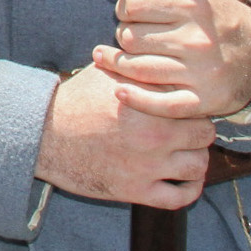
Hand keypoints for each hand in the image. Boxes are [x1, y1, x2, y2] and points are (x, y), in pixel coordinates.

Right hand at [36, 65, 216, 209]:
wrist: (46, 136)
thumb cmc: (75, 102)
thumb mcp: (107, 73)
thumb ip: (139, 65)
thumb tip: (161, 52)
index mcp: (150, 102)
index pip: (197, 103)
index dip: (196, 103)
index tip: (189, 106)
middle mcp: (155, 134)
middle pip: (204, 134)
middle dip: (199, 130)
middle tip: (189, 130)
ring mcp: (148, 165)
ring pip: (198, 166)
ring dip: (196, 159)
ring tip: (187, 154)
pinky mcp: (137, 190)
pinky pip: (180, 197)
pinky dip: (190, 190)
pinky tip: (185, 180)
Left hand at [91, 0, 250, 121]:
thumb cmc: (218, 19)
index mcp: (193, 6)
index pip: (133, 5)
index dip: (124, 8)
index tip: (128, 14)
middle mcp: (196, 39)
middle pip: (131, 39)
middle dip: (123, 37)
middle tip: (130, 38)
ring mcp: (201, 72)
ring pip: (138, 69)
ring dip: (119, 65)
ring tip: (112, 60)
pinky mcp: (204, 100)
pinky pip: (159, 104)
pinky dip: (135, 98)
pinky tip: (120, 90)